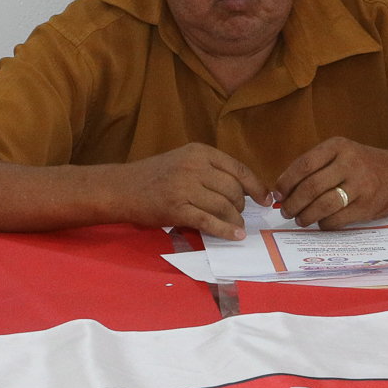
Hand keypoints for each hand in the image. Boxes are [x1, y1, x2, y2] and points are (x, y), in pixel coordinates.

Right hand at [119, 144, 265, 238]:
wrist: (122, 187)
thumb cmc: (154, 176)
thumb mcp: (183, 161)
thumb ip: (210, 170)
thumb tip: (243, 189)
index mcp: (199, 152)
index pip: (238, 169)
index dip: (256, 186)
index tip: (265, 199)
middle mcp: (194, 166)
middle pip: (233, 190)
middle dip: (241, 206)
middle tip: (239, 215)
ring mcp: (185, 187)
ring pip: (224, 206)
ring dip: (235, 220)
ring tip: (236, 226)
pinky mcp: (177, 209)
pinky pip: (209, 221)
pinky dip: (226, 231)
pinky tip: (235, 236)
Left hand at [271, 138, 387, 229]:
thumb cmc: (363, 165)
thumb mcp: (342, 154)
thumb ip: (315, 166)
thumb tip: (282, 189)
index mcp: (338, 146)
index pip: (303, 165)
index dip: (286, 182)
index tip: (277, 193)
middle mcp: (350, 163)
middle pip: (310, 187)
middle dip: (293, 203)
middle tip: (286, 211)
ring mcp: (360, 185)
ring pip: (322, 205)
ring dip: (305, 216)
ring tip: (299, 219)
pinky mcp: (367, 206)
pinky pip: (336, 219)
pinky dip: (323, 224)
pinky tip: (320, 222)